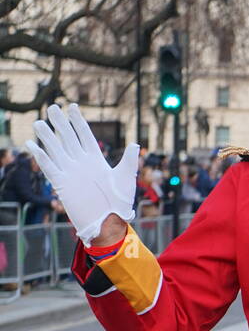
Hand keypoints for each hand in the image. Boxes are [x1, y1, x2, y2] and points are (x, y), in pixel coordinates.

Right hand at [25, 103, 137, 245]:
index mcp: (96, 160)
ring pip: (56, 150)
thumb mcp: (126, 179)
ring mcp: (71, 173)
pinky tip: (31, 145)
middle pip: (68, 139)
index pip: (85, 136)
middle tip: (53, 107)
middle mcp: (82, 164)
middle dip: (61, 124)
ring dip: (47, 137)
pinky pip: (48, 167)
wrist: (108, 224)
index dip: (78, 122)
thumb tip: (135, 143)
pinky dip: (40, 157)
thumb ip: (129, 161)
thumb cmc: (120, 204)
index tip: (72, 107)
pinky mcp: (62, 185)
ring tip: (38, 123)